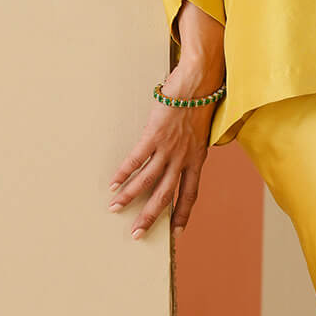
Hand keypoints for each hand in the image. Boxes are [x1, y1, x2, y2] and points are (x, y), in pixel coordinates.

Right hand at [109, 0, 225, 240]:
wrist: (200, 82)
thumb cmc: (200, 102)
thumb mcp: (201, 132)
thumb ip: (192, 148)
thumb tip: (182, 156)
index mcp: (198, 160)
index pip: (190, 194)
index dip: (183, 214)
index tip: (177, 233)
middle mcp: (184, 159)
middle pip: (166, 195)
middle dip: (151, 217)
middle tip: (137, 234)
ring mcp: (169, 148)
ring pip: (148, 181)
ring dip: (130, 197)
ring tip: (115, 209)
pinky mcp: (155, 135)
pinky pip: (137, 159)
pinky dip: (125, 173)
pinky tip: (114, 183)